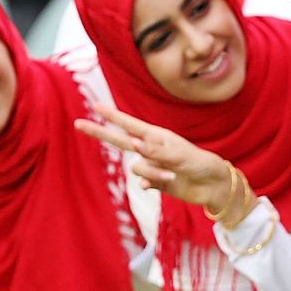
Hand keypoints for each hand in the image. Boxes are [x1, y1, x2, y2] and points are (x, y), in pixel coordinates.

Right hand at [76, 104, 245, 221]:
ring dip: (152, 172)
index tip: (94, 105)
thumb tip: (133, 145)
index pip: (129, 124)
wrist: (212, 185)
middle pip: (119, 140)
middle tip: (78, 124)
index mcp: (156, 136)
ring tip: (171, 174)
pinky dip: (151, 183)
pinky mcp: (155, 182)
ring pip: (137, 168)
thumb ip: (154, 150)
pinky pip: (143, 183)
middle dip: (100, 132)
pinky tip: (163, 183)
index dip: (111, 115)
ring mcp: (152, 165)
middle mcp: (151, 149)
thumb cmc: (199, 163)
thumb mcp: (178, 154)